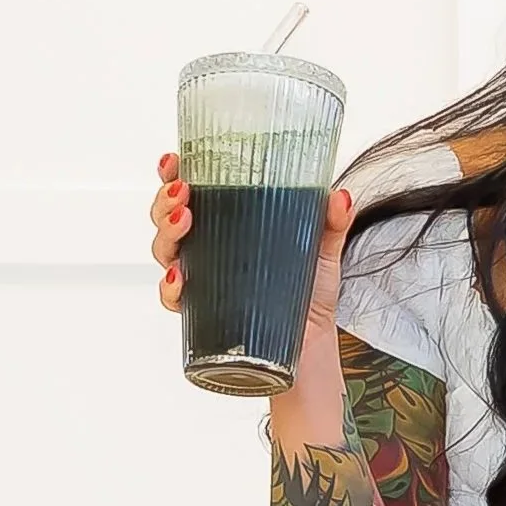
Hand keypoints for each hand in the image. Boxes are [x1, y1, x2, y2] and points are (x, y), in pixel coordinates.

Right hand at [148, 152, 354, 328]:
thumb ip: (331, 222)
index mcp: (229, 226)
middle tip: (183, 193)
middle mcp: (209, 249)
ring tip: (185, 220)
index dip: (174, 174)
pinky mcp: (204, 311)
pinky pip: (174, 298)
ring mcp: (203, 278)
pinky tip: (180, 277)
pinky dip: (170, 286)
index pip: (191, 193)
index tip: (175, 162)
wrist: (313, 343)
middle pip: (168, 217)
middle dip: (166, 201)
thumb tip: (340, 197)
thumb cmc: (309, 294)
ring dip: (167, 233)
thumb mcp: (323, 251)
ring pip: (165, 251)